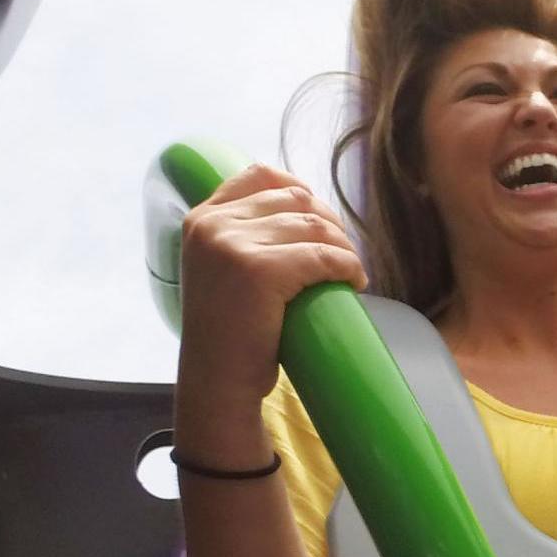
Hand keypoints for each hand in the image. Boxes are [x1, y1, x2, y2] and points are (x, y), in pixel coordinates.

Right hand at [176, 164, 367, 427]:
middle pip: (296, 198)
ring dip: (344, 248)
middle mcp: (213, 225)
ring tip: (349, 273)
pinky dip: (348, 266)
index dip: (301, 190)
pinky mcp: (259, 269)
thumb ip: (245, 235)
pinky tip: (354, 282)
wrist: (219, 381)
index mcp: (202, 219)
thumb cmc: (232, 333)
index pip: (261, 174)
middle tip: (342, 256)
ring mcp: (232, 244)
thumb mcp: (223, 269)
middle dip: (330, 223)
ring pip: (315, 225)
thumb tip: (305, 206)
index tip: (321, 221)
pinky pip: (324, 255)